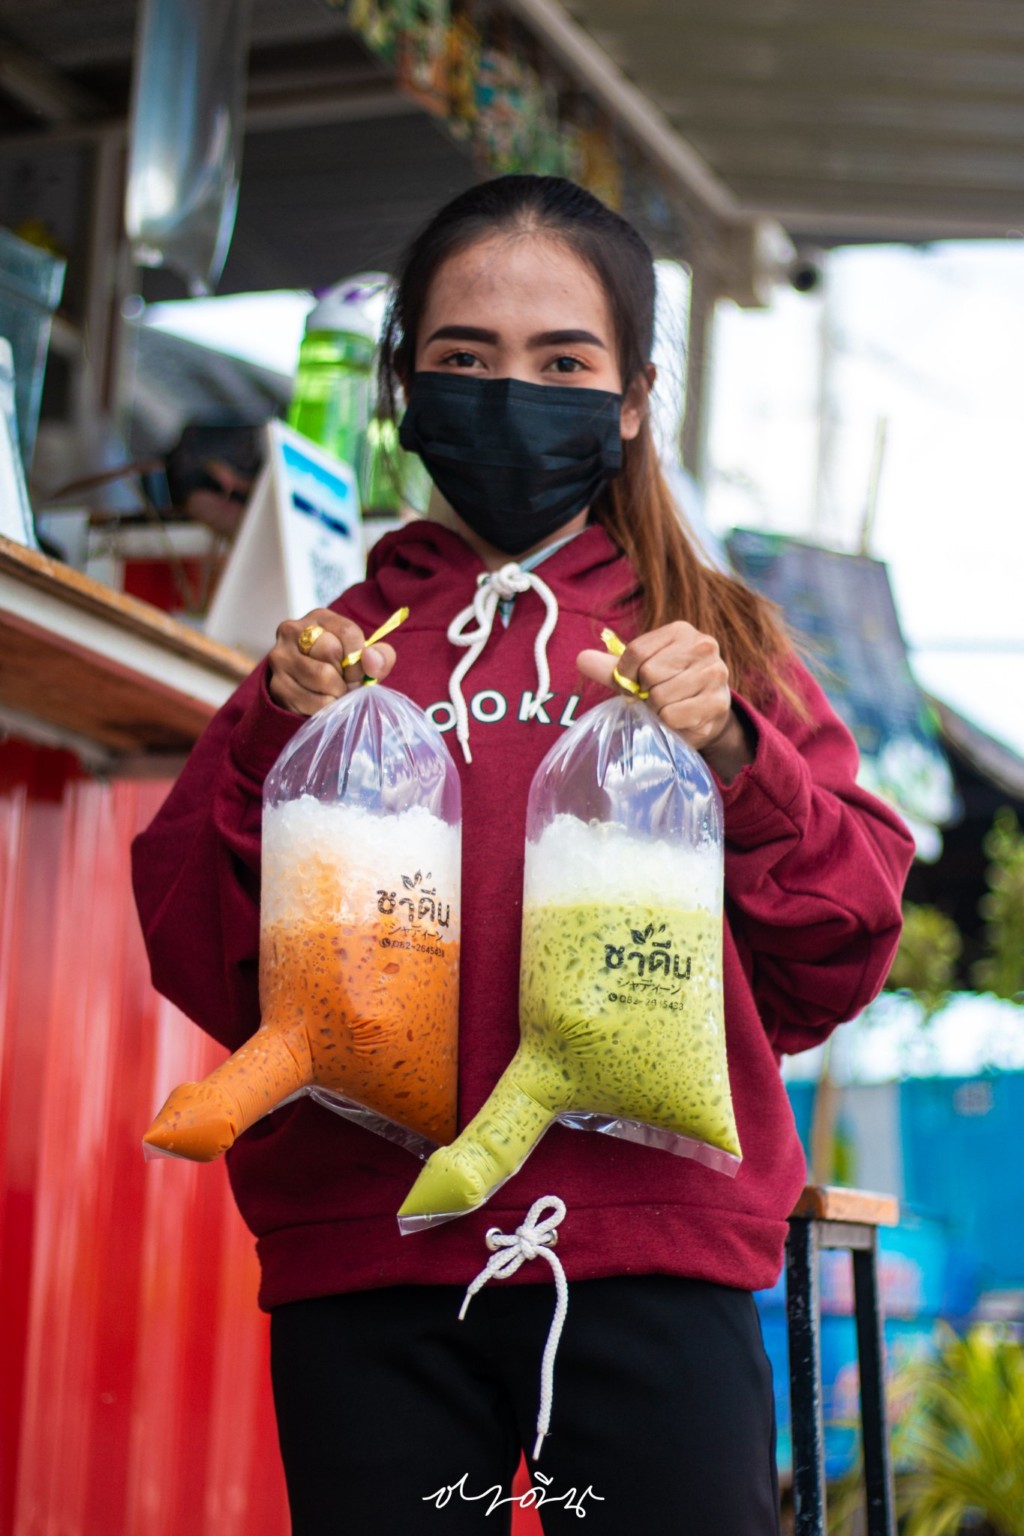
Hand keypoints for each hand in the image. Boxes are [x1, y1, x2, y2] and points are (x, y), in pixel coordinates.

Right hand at [268, 608, 396, 716]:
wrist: (306, 689)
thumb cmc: (341, 669)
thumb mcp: (364, 658)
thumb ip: (380, 656)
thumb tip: (371, 660)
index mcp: (319, 618)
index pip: (348, 631)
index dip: (359, 657)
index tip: (359, 671)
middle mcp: (293, 631)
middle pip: (331, 651)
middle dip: (347, 675)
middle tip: (347, 684)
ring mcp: (281, 657)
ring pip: (321, 676)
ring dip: (337, 692)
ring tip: (336, 692)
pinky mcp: (276, 684)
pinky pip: (311, 700)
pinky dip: (325, 707)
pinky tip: (323, 702)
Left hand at [577, 621, 753, 780]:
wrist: (706, 711)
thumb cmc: (668, 685)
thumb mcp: (640, 671)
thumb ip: (611, 666)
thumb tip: (580, 659)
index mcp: (681, 631)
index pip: (636, 651)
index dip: (626, 673)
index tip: (632, 683)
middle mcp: (703, 646)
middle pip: (649, 673)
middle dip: (645, 692)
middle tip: (655, 696)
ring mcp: (714, 673)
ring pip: (660, 697)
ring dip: (657, 709)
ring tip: (670, 706)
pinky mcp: (717, 702)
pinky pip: (672, 716)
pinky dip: (669, 722)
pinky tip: (681, 717)